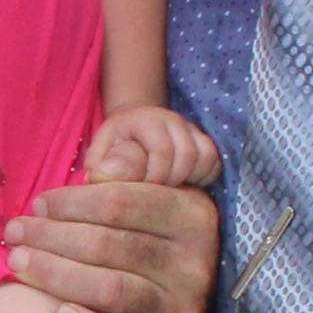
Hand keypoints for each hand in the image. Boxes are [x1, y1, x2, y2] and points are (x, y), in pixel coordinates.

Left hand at [2, 176, 218, 312]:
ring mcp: (184, 310)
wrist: (170, 303)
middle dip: (53, 236)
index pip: (122, 202)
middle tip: (14, 234)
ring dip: (57, 275)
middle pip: (111, 245)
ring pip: (113, 290)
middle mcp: (194, 264)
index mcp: (192, 217)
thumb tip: (97, 170)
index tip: (36, 205)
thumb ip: (124, 178)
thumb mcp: (146, 198)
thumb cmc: (143, 238)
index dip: (71, 202)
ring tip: (18, 264)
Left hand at [82, 105, 220, 189]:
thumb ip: (100, 168)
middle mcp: (171, 118)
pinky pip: (214, 160)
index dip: (155, 178)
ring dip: (189, 179)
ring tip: (169, 189)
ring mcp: (190, 127)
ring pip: (205, 155)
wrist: (131, 131)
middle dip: (173, 180)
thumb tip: (105, 180)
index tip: (142, 191)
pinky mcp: (203, 139)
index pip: (162, 151)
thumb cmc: (112, 150)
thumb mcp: (99, 157)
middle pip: (187, 154)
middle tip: (157, 193)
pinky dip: (203, 176)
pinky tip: (184, 184)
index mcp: (144, 119)